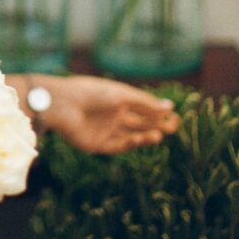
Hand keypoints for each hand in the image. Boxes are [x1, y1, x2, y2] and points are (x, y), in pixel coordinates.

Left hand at [8, 73, 180, 154]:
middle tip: (174, 128)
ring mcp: (105, 129)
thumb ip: (145, 104)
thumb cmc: (92, 93)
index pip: (142, 107)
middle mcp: (112, 114)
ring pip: (131, 135)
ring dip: (146, 136)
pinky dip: (131, 144)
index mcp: (117, 99)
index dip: (158, 112)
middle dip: (157, 125)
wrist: (63, 105)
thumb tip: (170, 107)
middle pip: (139, 123)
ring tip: (159, 135)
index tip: (175, 116)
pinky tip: (142, 139)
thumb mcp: (122, 96)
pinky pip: (118, 146)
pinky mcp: (98, 144)